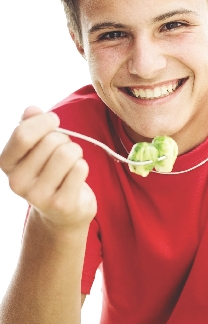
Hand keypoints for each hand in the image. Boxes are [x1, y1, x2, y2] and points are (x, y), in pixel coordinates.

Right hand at [0, 106, 96, 229]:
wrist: (61, 213)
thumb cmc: (49, 172)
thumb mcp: (35, 149)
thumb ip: (31, 127)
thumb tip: (31, 110)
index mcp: (7, 164)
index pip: (23, 134)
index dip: (44, 121)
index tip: (54, 121)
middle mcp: (17, 183)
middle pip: (51, 141)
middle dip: (64, 140)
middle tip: (63, 153)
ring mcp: (38, 197)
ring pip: (67, 153)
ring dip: (75, 152)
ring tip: (70, 164)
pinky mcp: (61, 205)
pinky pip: (80, 169)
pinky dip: (83, 167)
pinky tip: (76, 178)